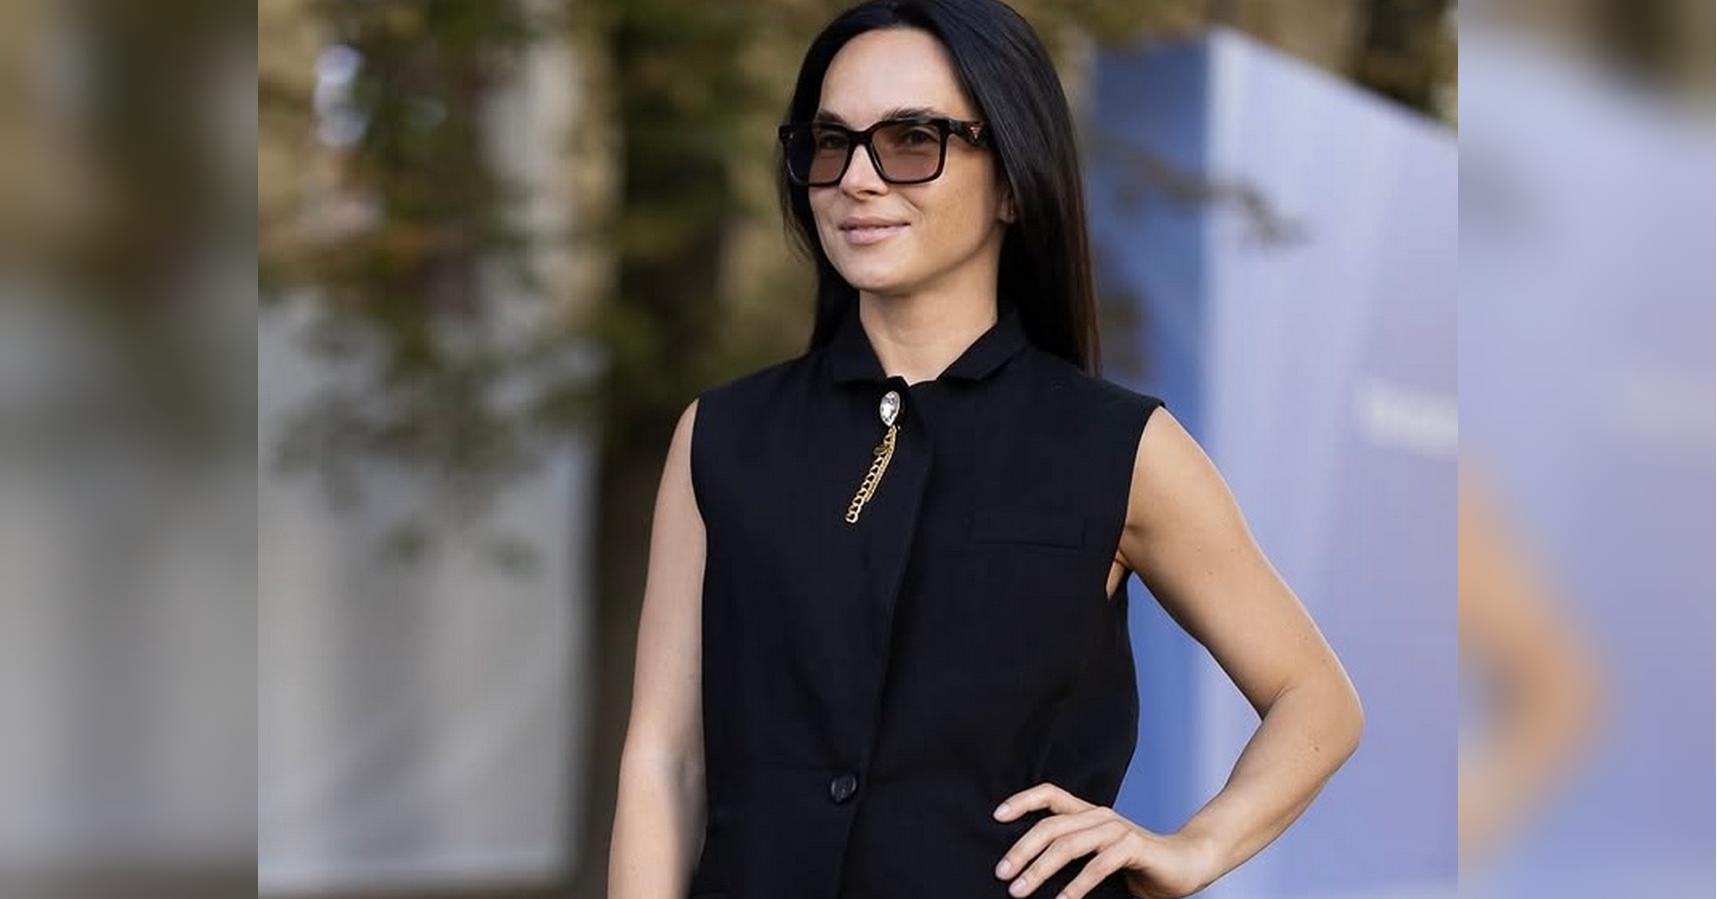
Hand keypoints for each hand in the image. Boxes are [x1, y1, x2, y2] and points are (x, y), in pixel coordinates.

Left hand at [992, 782, 1222, 898]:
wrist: (1186, 865)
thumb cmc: (1137, 864)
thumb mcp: (1097, 855)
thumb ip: (1070, 854)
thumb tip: (1026, 870)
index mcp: (1088, 814)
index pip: (1050, 794)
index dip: (1022, 801)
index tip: (996, 817)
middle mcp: (1100, 816)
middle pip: (1051, 825)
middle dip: (1021, 849)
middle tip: (1001, 874)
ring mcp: (1117, 829)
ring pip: (1069, 844)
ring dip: (1040, 870)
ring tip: (1020, 891)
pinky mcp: (1134, 847)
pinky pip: (1098, 865)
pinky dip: (1077, 886)